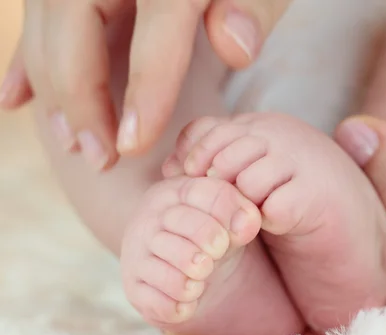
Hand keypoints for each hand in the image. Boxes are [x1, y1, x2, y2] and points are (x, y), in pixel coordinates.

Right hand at [0, 0, 291, 169]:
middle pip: (74, 23)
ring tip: (71, 141)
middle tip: (99, 158)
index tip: (135, 146)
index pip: (157, 26)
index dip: (145, 91)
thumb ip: (253, 6)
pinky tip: (17, 100)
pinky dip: (27, 61)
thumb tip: (234, 47)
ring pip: (45, 24)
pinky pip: (36, 17)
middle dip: (80, 99)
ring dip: (52, 88)